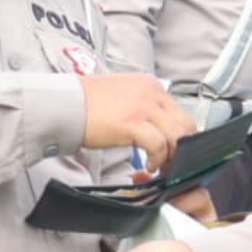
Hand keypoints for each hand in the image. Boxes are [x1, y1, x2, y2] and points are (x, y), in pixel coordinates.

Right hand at [77, 73, 191, 162]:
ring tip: (160, 166)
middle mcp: (151, 93)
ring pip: (176, 136)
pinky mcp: (133, 124)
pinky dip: (157, 159)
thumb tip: (154, 126)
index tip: (173, 149)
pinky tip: (149, 166)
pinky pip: (158, 145)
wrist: (67, 104)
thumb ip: (142, 105)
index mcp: (150, 85)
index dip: (180, 135)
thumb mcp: (123, 95)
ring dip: (171, 156)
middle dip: (182, 147)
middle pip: (185, 124)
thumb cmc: (87, 102)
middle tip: (172, 162)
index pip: (179, 111)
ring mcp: (144, 108)